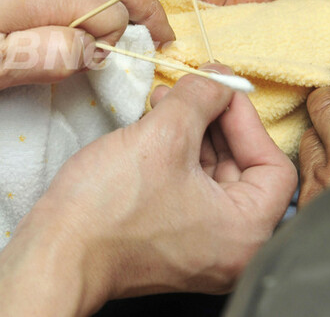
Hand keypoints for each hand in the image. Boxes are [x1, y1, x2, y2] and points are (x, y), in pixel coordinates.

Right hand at [0, 65, 295, 314]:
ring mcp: (200, 249)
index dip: (246, 118)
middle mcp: (233, 249)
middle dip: (215, 122)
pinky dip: (177, 158)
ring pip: (212, 179)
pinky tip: (153, 128)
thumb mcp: (163, 135)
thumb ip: (201, 98)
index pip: (272, 164)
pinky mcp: (171, 244)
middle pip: (244, 170)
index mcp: (246, 233)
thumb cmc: (111, 205)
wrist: (57, 251)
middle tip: (193, 89)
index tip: (219, 89)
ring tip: (166, 102)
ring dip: (193, 135)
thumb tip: (218, 79)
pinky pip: (188, 193)